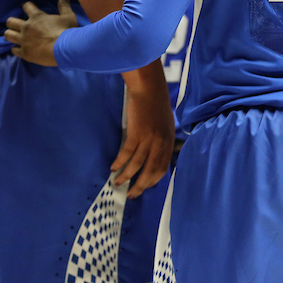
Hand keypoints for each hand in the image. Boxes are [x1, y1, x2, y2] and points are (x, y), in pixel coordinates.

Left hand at [5, 0, 77, 66]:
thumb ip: (64, 5)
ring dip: (10, 34)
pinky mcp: (24, 53)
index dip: (27, 6)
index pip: (26, 6)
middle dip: (12, 22)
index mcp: (37, 17)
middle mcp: (27, 27)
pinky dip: (16, 49)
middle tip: (17, 24)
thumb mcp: (68, 16)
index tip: (28, 7)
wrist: (65, 49)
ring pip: (8, 35)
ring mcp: (24, 40)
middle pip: (10, 22)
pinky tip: (19, 49)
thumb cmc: (67, 31)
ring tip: (15, 36)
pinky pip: (14, 50)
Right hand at [111, 62, 175, 197]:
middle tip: (131, 195)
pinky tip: (113, 167)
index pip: (162, 168)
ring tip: (118, 184)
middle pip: (151, 171)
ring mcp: (149, 139)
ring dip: (127, 177)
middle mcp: (161, 143)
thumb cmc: (156, 102)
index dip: (152, 181)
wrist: (149, 87)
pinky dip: (120, 162)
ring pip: (137, 165)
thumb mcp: (165, 123)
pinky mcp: (136, 133)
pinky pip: (127, 154)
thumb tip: (154, 151)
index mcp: (169, 141)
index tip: (143, 187)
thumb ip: (162, 137)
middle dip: (140, 186)